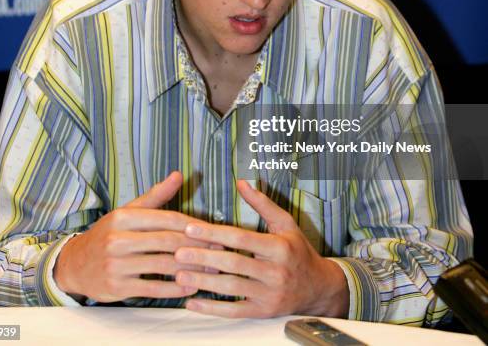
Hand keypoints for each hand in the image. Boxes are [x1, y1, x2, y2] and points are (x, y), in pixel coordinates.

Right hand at [53, 171, 213, 301]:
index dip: (192, 225)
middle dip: (196, 246)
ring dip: (190, 269)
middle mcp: (117, 239)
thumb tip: (179, 174)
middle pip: (166, 242)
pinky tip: (191, 286)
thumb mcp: (128, 211)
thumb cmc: (109, 234)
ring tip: (210, 270)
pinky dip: (174, 289)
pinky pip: (152, 288)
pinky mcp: (116, 287)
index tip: (213, 230)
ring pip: (162, 266)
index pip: (166, 218)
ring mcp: (116, 264)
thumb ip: (156, 196)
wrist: (75, 264)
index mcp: (123, 217)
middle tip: (218, 250)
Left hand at [174, 180, 348, 317]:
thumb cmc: (298, 251)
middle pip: (233, 263)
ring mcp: (270, 295)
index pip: (241, 238)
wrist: (318, 288)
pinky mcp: (264, 312)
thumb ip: (262, 203)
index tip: (190, 228)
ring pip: (231, 288)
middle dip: (203, 257)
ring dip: (203, 283)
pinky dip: (212, 309)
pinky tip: (193, 303)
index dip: (214, 233)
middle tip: (177, 252)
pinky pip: (235, 311)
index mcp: (279, 247)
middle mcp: (275, 272)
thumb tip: (242, 182)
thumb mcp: (286, 223)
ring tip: (179, 275)